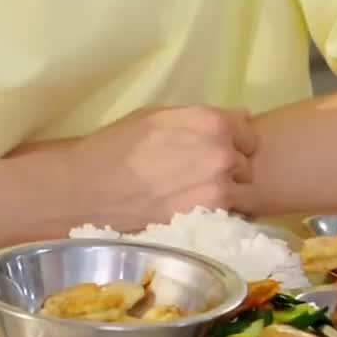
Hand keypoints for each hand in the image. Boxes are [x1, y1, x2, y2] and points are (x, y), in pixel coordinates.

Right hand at [45, 105, 257, 230]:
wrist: (89, 189)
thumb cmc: (117, 146)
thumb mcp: (157, 116)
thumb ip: (202, 117)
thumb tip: (244, 116)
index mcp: (210, 122)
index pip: (247, 132)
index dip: (233, 140)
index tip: (215, 148)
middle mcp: (221, 154)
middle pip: (246, 163)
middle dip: (230, 167)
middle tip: (200, 173)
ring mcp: (218, 190)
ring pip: (242, 191)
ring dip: (227, 193)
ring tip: (196, 194)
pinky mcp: (208, 220)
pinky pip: (229, 215)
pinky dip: (218, 214)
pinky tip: (193, 210)